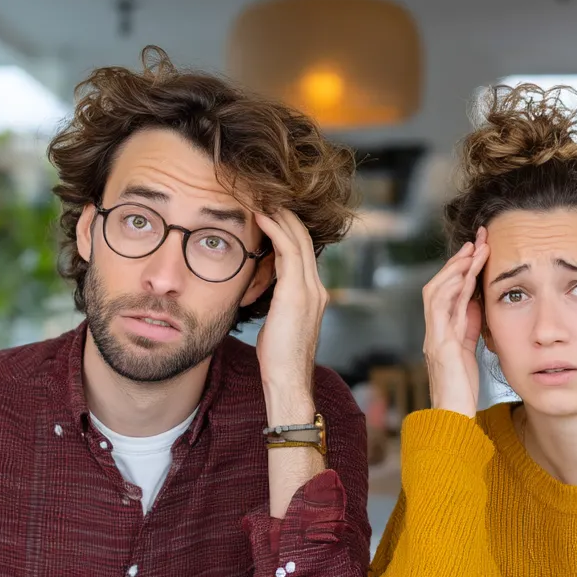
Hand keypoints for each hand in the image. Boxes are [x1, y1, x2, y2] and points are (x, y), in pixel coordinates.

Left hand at [254, 210, 326, 417]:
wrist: (289, 382)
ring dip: (279, 215)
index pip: (302, 251)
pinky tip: (260, 216)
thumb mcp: (278, 325)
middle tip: (264, 194)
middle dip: (285, 214)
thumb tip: (260, 293)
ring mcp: (310, 290)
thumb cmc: (278, 361)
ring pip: (297, 239)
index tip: (269, 211)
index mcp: (313, 295)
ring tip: (260, 196)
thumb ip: (276, 305)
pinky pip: (288, 251)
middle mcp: (316, 288)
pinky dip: (274, 230)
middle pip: (304, 238)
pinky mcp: (297, 294)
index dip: (286, 228)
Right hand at [422, 227, 488, 417]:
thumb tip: (478, 302)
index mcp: (442, 331)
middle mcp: (434, 330)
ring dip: (455, 268)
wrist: (452, 416)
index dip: (462, 270)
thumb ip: (470, 327)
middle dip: (458, 261)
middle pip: (439, 285)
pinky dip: (452, 289)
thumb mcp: (469, 350)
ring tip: (473, 250)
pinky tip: (464, 275)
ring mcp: (434, 336)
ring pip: (437, 292)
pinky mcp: (439, 345)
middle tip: (477, 239)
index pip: (449, 293)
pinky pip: (441, 310)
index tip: (478, 249)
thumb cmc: (461, 389)